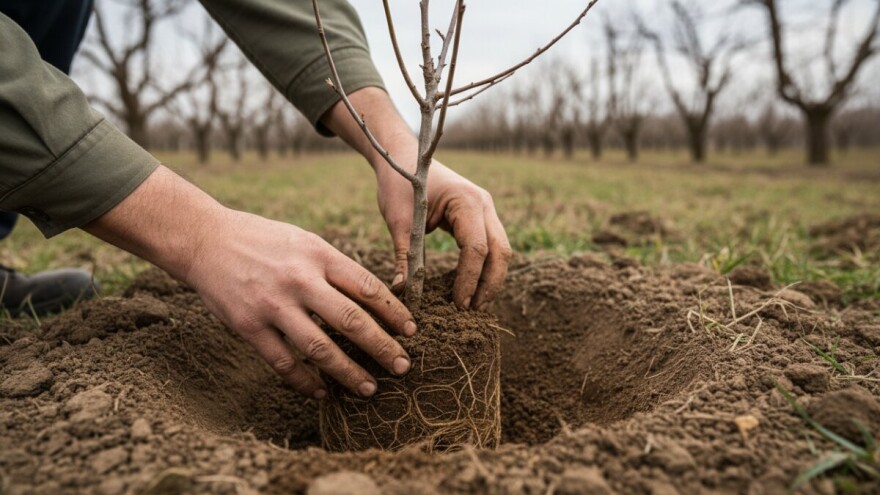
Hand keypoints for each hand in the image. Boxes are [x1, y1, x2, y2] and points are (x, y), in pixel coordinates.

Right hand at [86, 166, 414, 398]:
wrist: (206, 238)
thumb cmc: (263, 240)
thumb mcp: (304, 241)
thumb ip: (335, 268)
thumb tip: (372, 300)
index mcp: (319, 254)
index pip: (368, 287)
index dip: (394, 313)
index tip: (411, 331)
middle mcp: (300, 279)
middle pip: (352, 320)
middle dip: (382, 347)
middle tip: (402, 366)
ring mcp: (273, 304)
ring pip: (320, 348)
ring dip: (349, 372)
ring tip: (369, 388)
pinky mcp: (248, 325)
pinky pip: (283, 362)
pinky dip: (306, 381)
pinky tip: (322, 391)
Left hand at [320, 87, 512, 309]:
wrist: (404, 157)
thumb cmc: (399, 184)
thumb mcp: (398, 220)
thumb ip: (404, 255)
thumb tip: (402, 290)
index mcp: (467, 201)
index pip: (477, 248)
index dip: (469, 279)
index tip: (457, 304)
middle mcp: (484, 204)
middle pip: (500, 252)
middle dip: (489, 284)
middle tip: (471, 311)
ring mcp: (486, 209)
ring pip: (501, 250)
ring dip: (490, 279)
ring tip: (473, 305)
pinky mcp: (480, 216)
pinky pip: (491, 245)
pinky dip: (485, 267)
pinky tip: (471, 287)